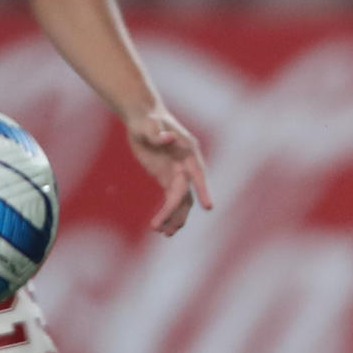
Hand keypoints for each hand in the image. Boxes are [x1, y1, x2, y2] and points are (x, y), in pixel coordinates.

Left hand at [124, 108, 211, 235]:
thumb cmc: (148, 119)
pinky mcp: (167, 180)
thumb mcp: (149, 124)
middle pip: (186, 194)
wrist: (143, 119)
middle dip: (177, 213)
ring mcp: (178, 174)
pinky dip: (168, 214)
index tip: (209, 207)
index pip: (198, 174)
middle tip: (166, 229)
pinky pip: (171, 201)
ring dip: (175, 218)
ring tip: (164, 233)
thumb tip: (168, 138)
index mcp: (188, 151)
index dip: (203, 190)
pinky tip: (161, 227)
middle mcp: (187, 165)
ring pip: (182, 202)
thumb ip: (158, 133)